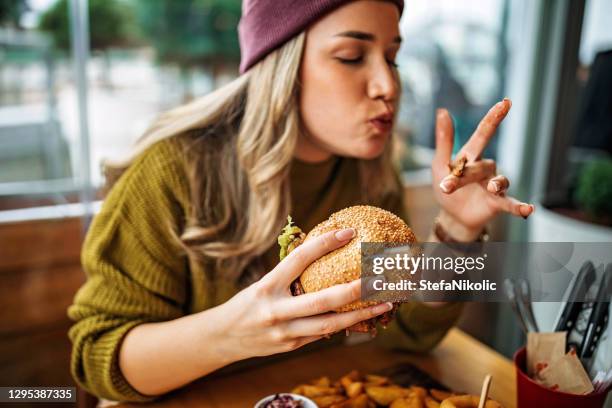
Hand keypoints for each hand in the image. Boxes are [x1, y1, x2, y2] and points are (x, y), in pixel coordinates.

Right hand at [214, 228, 392, 361]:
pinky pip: (324, 335)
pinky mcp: (292, 346)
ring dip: (361, 314)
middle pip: (323, 300)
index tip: (349, 232)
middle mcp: (276, 310)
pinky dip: (345, 325)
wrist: (223, 337)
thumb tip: (326, 252)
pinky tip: (364, 317)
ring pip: (330, 324)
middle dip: (355, 290)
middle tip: (378, 278)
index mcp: (267, 286)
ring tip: (384, 304)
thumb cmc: (248, 303)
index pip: (300, 259)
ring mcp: (285, 332)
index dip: (325, 243)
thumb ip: (290, 274)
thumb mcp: (263, 283)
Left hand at [432, 99, 534, 231]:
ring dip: (495, 184)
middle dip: (463, 176)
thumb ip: (444, 140)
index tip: (505, 102)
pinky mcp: (497, 204)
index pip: (483, 134)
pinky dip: (519, 207)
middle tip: (446, 185)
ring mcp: (493, 186)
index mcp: (470, 156)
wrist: (452, 215)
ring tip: (492, 187)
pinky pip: (510, 204)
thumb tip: (443, 110)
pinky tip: (529, 210)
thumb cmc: (446, 184)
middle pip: (479, 166)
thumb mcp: (440, 164)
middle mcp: (485, 168)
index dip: (493, 119)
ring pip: (498, 181)